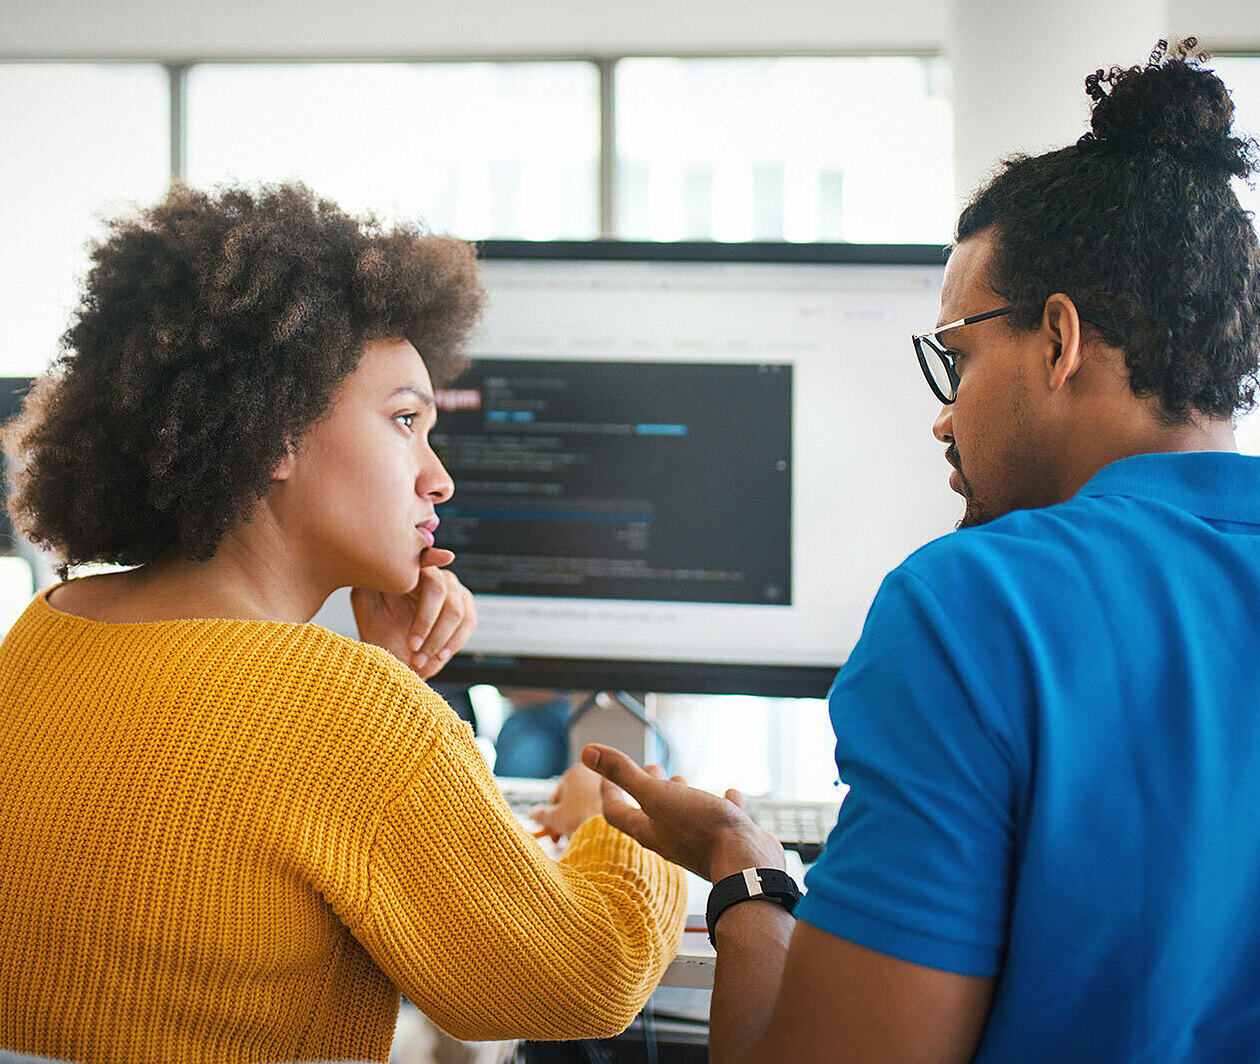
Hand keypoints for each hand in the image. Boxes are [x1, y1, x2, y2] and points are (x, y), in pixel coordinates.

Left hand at [350, 547, 476, 679]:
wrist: (392, 652)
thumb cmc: (374, 623)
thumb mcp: (365, 601)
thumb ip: (374, 581)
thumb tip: (384, 568)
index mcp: (413, 569)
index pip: (424, 557)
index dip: (434, 556)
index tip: (445, 557)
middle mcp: (438, 576)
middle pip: (441, 590)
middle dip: (426, 623)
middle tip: (411, 647)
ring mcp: (456, 593)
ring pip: (457, 612)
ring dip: (437, 640)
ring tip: (418, 661)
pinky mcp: (466, 612)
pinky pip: (468, 625)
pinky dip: (452, 644)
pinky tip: (436, 657)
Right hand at [528, 762, 606, 841]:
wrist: (609, 830)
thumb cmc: (580, 820)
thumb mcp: (554, 819)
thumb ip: (541, 815)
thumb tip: (532, 814)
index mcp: (576, 772)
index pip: (558, 795)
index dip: (552, 815)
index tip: (553, 831)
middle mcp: (595, 772)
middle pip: (575, 799)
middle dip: (567, 819)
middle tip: (564, 837)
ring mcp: (611, 782)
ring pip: (590, 804)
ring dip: (581, 820)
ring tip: (578, 837)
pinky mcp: (624, 795)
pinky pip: (604, 808)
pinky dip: (597, 819)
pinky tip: (595, 835)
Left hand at [581, 743, 784, 881]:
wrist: (745, 864)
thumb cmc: (699, 830)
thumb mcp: (656, 795)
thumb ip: (623, 774)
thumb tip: (587, 752)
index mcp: (649, 830)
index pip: (617, 812)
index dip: (609, 791)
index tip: (606, 773)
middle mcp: (670, 838)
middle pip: (650, 813)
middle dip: (647, 788)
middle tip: (651, 768)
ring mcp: (699, 841)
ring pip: (684, 815)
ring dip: (679, 795)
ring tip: (679, 778)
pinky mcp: (727, 840)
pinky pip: (721, 818)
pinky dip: (722, 803)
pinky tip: (731, 793)